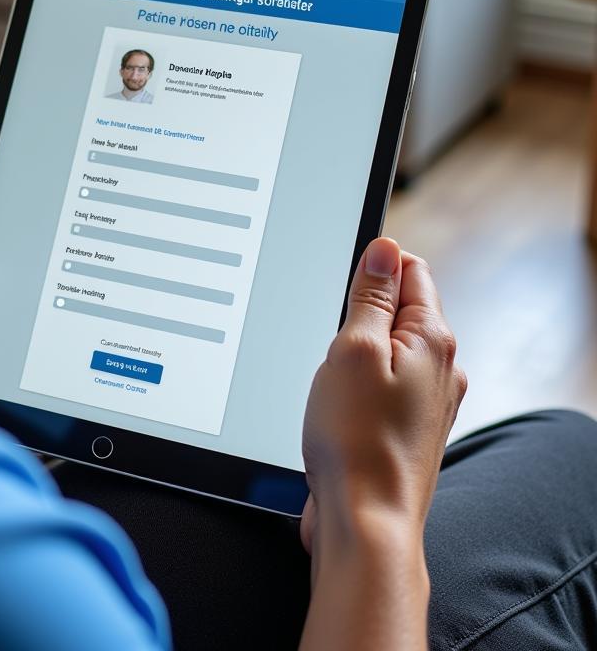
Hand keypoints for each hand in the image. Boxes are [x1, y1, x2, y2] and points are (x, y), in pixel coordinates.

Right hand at [300, 238, 466, 561]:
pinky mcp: (407, 426)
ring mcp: (426, 399)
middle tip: (332, 344)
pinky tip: (336, 406)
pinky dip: (355, 384)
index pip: (411, 270)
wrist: (365, 523)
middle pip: (398, 308)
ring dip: (353, 352)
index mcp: (433, 339)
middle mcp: (440, 367)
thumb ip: (370, 295)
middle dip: (358, 314)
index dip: (371, 267)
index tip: (340, 289)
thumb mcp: (353, 349)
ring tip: (333, 381)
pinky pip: (380, 383)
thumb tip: (385, 249)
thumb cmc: (355, 441)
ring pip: (386, 348)